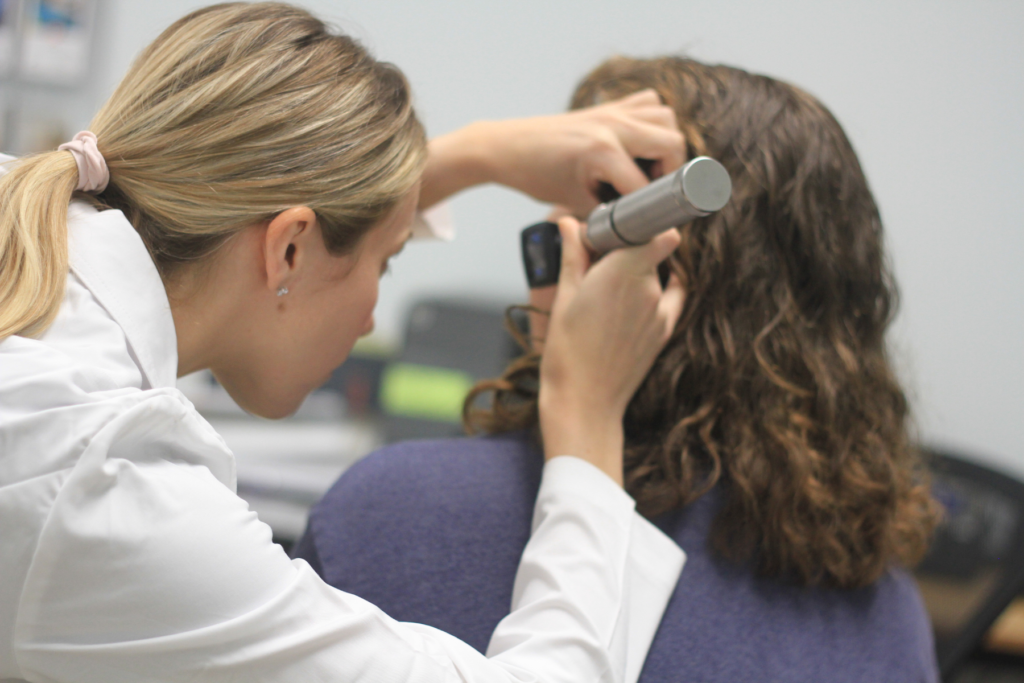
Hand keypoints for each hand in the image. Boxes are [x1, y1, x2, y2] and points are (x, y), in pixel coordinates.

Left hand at [420, 90, 684, 215]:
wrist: (508, 147)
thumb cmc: (535, 175)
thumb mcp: (575, 201)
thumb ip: (609, 209)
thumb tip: (636, 222)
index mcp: (602, 152)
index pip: (646, 185)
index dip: (652, 209)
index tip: (655, 221)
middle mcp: (612, 126)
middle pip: (672, 142)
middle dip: (672, 171)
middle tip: (656, 191)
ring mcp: (611, 111)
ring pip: (665, 117)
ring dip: (666, 143)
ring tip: (651, 167)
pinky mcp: (608, 106)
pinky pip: (647, 102)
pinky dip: (653, 121)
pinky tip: (640, 143)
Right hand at [538, 217, 683, 484]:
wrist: (585, 401)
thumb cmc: (567, 351)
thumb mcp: (564, 296)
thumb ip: (574, 254)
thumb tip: (569, 223)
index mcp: (623, 270)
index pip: (655, 229)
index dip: (646, 221)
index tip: (632, 220)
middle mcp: (650, 286)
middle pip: (652, 249)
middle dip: (630, 248)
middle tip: (602, 256)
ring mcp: (662, 309)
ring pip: (659, 273)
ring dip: (642, 270)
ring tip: (611, 286)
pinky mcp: (666, 329)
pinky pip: (671, 296)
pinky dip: (660, 288)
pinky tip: (639, 293)